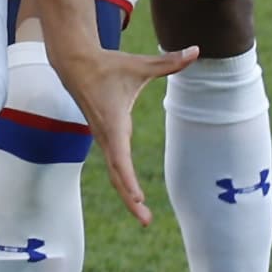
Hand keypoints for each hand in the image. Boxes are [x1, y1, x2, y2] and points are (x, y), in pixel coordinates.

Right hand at [49, 39, 200, 223]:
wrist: (74, 64)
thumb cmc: (109, 65)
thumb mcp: (141, 65)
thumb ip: (170, 62)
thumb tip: (197, 50)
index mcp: (114, 123)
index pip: (120, 157)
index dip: (128, 178)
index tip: (138, 197)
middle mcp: (107, 135)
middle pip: (116, 174)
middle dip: (130, 199)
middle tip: (146, 221)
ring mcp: (104, 138)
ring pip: (114, 173)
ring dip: (127, 195)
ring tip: (144, 217)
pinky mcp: (104, 137)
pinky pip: (113, 166)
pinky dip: (123, 183)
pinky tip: (133, 196)